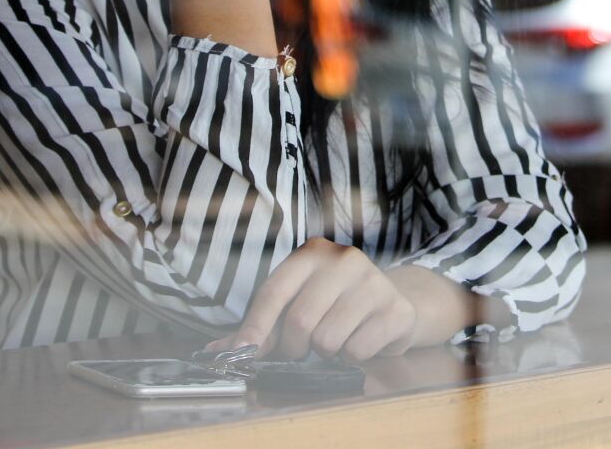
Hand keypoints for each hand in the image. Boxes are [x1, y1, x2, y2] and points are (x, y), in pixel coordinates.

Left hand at [206, 238, 418, 361]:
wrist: (393, 303)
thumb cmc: (334, 305)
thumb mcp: (296, 305)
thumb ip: (259, 328)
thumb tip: (215, 352)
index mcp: (311, 254)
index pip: (273, 293)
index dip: (255, 328)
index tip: (243, 354)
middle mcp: (343, 260)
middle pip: (299, 321)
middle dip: (295, 348)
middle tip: (304, 348)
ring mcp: (373, 282)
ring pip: (328, 339)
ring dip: (326, 352)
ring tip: (337, 338)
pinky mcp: (395, 309)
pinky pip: (358, 350)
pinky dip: (353, 357)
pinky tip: (361, 340)